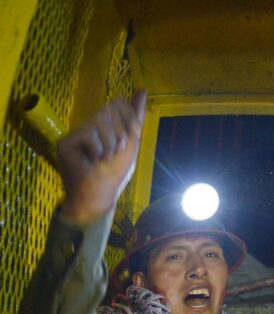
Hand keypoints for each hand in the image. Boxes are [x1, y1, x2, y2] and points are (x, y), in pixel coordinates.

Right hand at [58, 91, 146, 224]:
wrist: (98, 196)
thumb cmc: (116, 173)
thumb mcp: (131, 143)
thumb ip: (135, 117)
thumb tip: (142, 90)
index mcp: (103, 128)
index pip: (117, 104)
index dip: (129, 116)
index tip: (133, 133)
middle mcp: (87, 128)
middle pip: (109, 108)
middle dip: (121, 131)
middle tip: (118, 150)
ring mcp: (75, 135)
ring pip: (99, 119)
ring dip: (111, 141)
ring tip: (106, 158)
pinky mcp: (65, 143)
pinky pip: (88, 132)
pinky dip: (98, 148)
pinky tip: (93, 161)